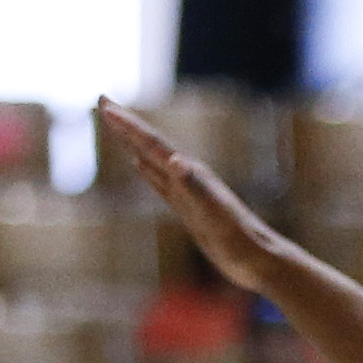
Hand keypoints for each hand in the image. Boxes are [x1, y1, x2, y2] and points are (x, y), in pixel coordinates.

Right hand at [96, 99, 286, 296]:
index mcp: (190, 173)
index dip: (128, 125)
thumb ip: (194, 186)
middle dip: (126, 124)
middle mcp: (188, 176)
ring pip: (153, 160)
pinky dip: (147, 171)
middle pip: (150, 144)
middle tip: (102, 101)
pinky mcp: (190, 209)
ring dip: (133, 143)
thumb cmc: (239, 240)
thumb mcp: (214, 214)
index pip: (153, 144)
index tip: (104, 105)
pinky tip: (139, 165)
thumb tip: (174, 160)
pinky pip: (161, 183)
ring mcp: (188, 192)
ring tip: (116, 127)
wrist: (259, 261)